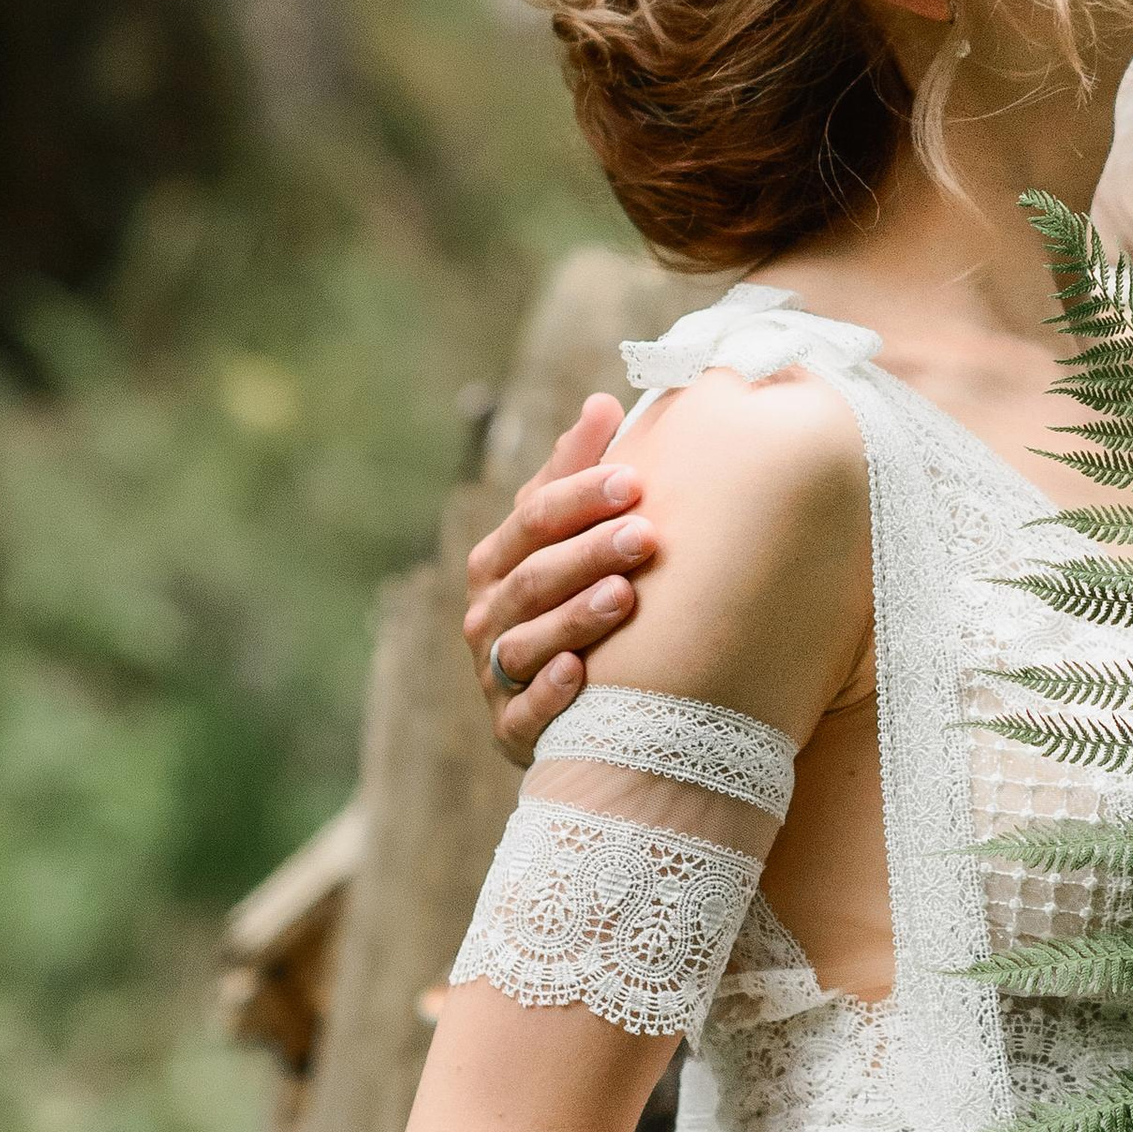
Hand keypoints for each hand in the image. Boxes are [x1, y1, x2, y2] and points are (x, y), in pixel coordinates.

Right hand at [463, 397, 652, 762]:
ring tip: (624, 597)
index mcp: (500, 560)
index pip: (534, 518)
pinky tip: (580, 675)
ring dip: (574, 619)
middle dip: (586, 554)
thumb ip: (578, 475)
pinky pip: (524, 715)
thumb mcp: (569, 537)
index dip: (580, 496)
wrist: (576, 703)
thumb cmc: (575, 598)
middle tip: (644, 535)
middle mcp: (488, 615)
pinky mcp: (512, 731)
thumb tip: (603, 400)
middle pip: (532, 579)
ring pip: (526, 644)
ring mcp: (496, 675)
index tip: (634, 480)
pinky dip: (549, 695)